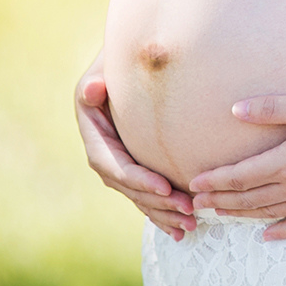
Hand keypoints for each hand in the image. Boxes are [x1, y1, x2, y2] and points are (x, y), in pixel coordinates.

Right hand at [74, 52, 197, 241]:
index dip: (136, 179)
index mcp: (93, 130)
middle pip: (128, 186)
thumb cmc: (123, 56)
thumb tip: (93, 90)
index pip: (112, 164)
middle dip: (156, 202)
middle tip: (189, 211)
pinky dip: (163, 211)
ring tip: (191, 226)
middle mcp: (103, 149)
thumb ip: (100, 78)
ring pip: (138, 195)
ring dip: (163, 212)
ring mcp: (119, 159)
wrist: (133, 56)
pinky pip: (147, 193)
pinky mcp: (135, 164)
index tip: (165, 187)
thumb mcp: (108, 62)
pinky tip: (183, 229)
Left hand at [188, 91, 285, 240]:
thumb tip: (235, 110)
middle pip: (251, 198)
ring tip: (223, 215)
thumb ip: (273, 108)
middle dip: (222, 201)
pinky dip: (283, 232)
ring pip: (271, 212)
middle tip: (197, 205)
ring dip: (243, 215)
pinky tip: (269, 236)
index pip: (242, 176)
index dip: (216, 181)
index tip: (194, 185)